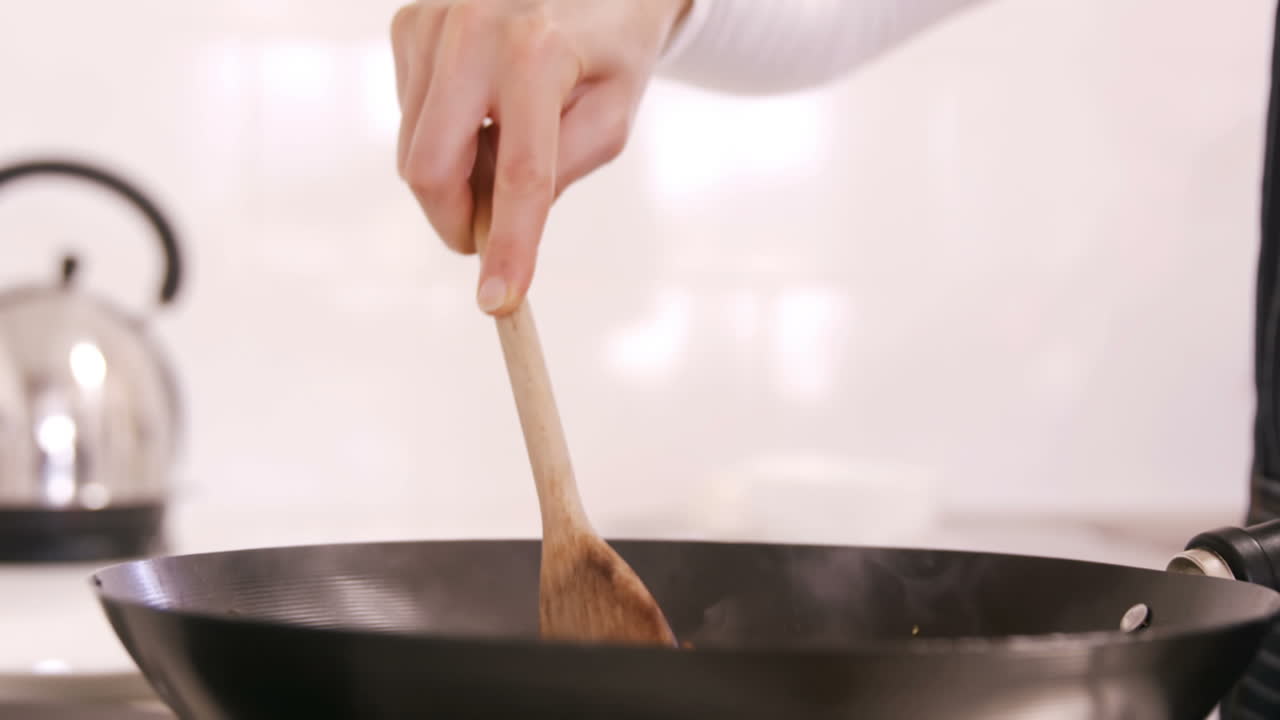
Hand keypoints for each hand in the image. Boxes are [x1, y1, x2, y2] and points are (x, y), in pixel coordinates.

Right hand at [391, 0, 691, 314]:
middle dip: (455, 219)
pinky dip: (443, 133)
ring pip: (413, 150)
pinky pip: (409, 117)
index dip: (507, 246)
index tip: (498, 302)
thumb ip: (558, 174)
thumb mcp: (610, 117)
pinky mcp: (408, 25)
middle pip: (430, 169)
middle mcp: (473, 30)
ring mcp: (431, 23)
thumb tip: (493, 224)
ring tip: (502, 138)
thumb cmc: (608, 50)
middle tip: (489, 236)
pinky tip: (480, 105)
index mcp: (538, 54)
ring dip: (455, 173)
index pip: (518, 176)